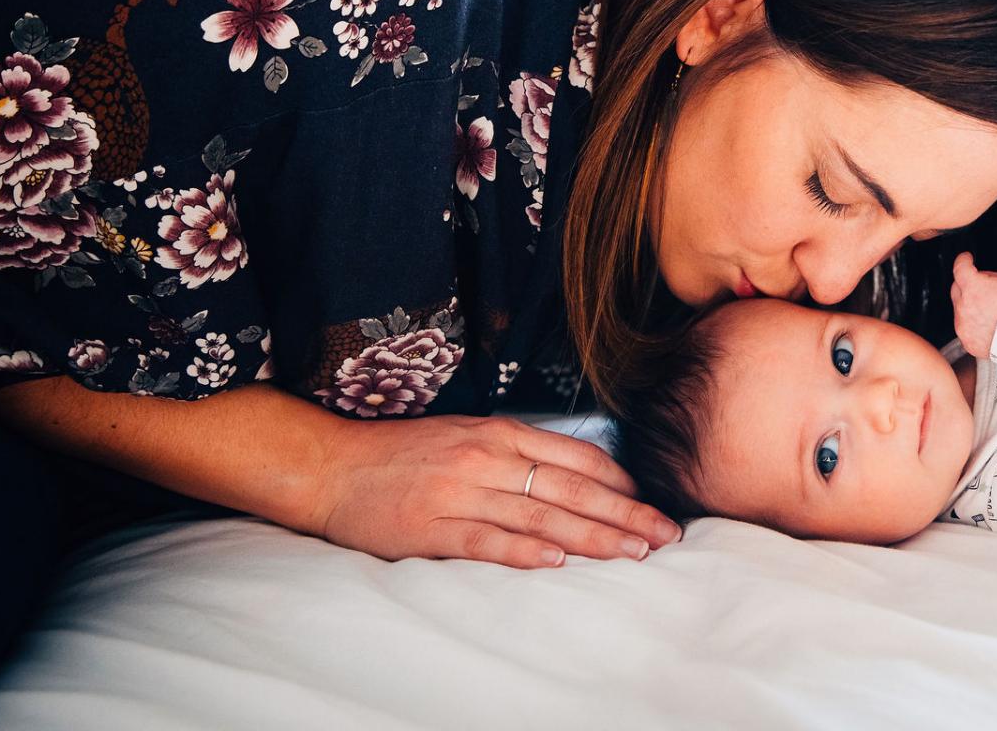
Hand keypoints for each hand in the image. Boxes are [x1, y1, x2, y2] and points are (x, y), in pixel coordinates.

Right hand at [307, 414, 681, 569]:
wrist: (331, 466)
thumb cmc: (402, 453)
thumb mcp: (465, 435)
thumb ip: (515, 452)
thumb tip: (571, 475)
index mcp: (498, 433)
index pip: (575, 456)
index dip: (620, 481)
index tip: (651, 502)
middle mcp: (486, 459)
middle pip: (571, 488)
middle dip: (625, 513)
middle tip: (665, 534)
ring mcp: (460, 493)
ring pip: (541, 515)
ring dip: (593, 537)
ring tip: (633, 553)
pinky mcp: (432, 528)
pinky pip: (488, 541)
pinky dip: (525, 551)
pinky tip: (558, 562)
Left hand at [950, 251, 996, 360]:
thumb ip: (994, 282)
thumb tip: (992, 283)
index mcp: (974, 288)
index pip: (961, 268)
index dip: (964, 260)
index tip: (966, 259)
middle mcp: (964, 307)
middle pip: (957, 288)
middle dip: (969, 285)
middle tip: (989, 287)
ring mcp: (963, 326)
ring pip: (960, 310)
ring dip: (970, 306)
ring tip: (991, 310)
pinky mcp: (967, 341)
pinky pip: (965, 328)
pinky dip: (973, 325)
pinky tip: (988, 325)